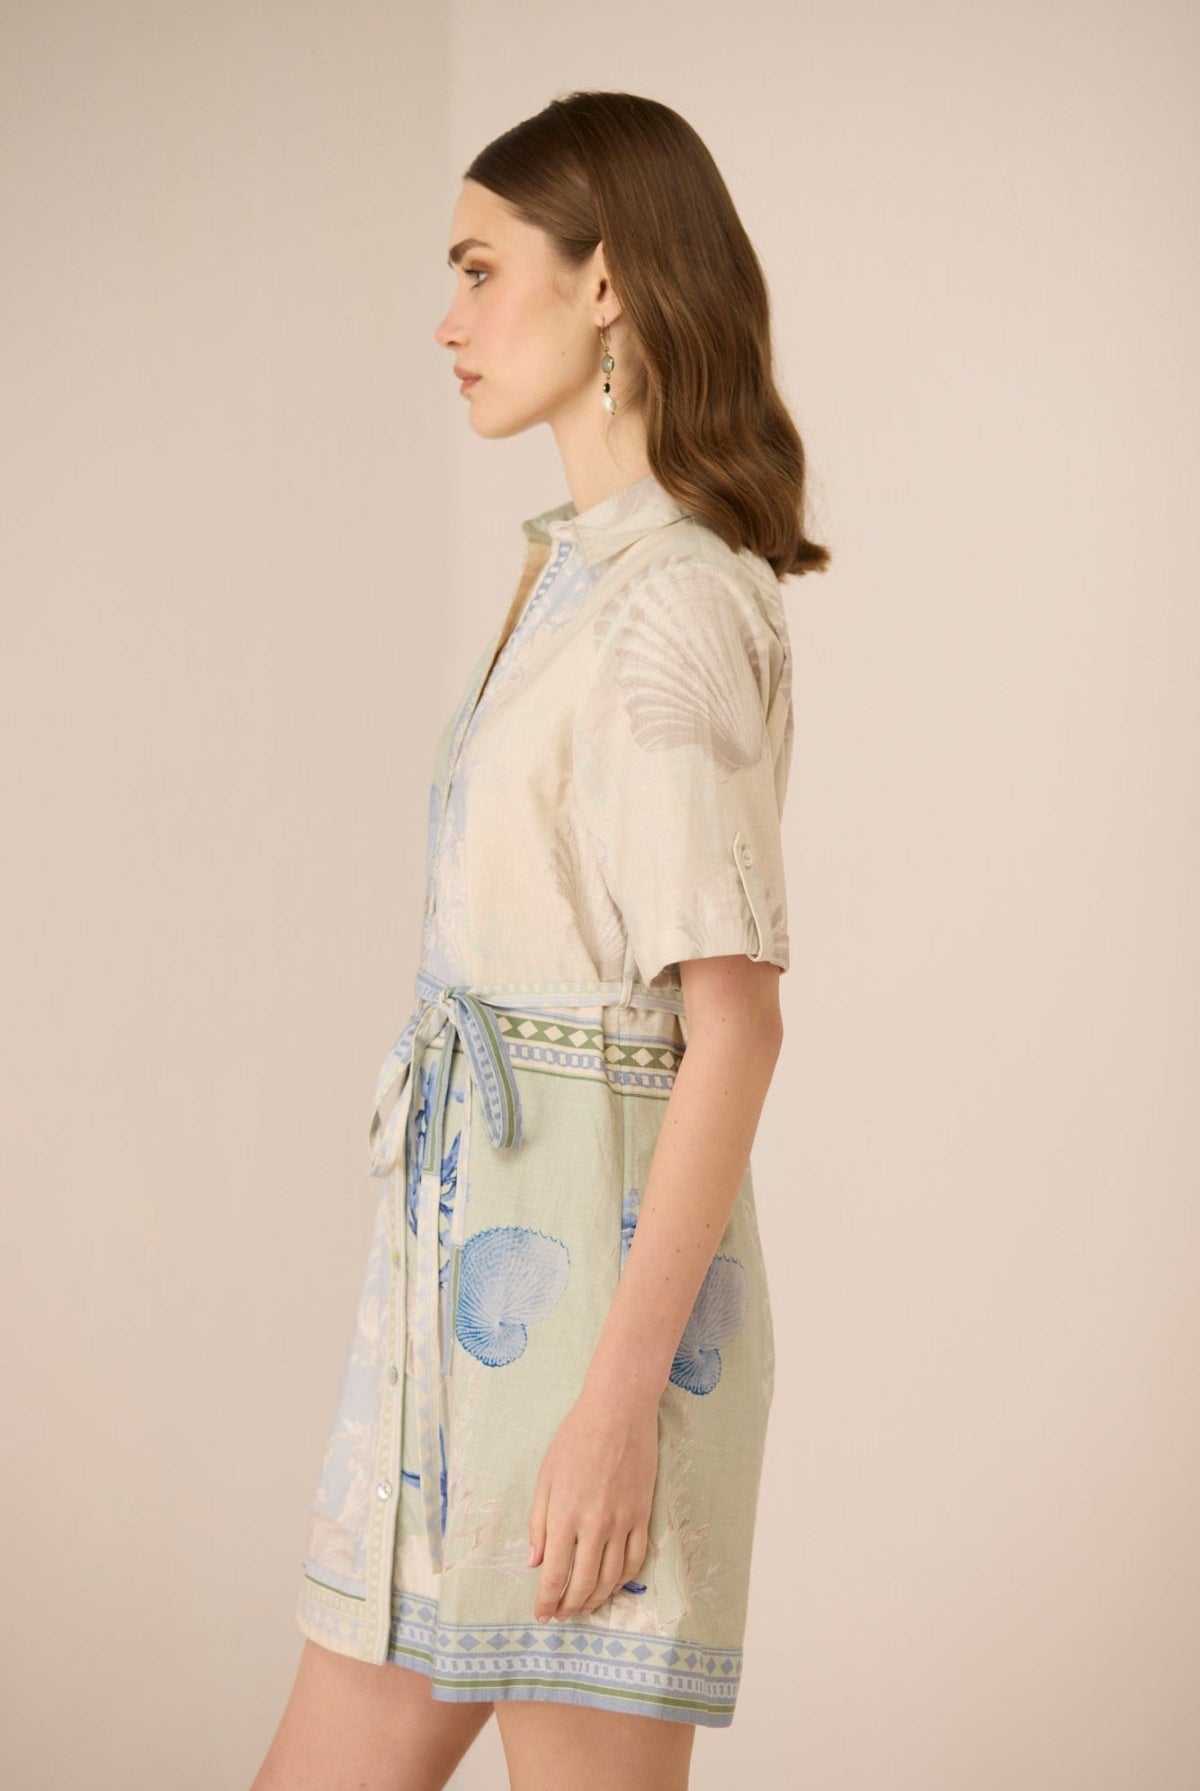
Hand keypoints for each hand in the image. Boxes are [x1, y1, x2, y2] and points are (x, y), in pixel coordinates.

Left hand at [527, 1387, 658, 1622]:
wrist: (619, 1411)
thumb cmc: (575, 1438)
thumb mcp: (546, 1476)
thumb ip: (539, 1522)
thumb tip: (535, 1561)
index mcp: (565, 1515)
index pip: (555, 1574)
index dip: (547, 1601)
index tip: (541, 1614)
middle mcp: (595, 1525)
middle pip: (583, 1584)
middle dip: (569, 1607)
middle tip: (560, 1614)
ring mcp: (623, 1522)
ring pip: (611, 1578)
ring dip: (595, 1599)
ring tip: (583, 1606)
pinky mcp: (643, 1516)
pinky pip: (635, 1560)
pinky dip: (623, 1581)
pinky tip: (612, 1586)